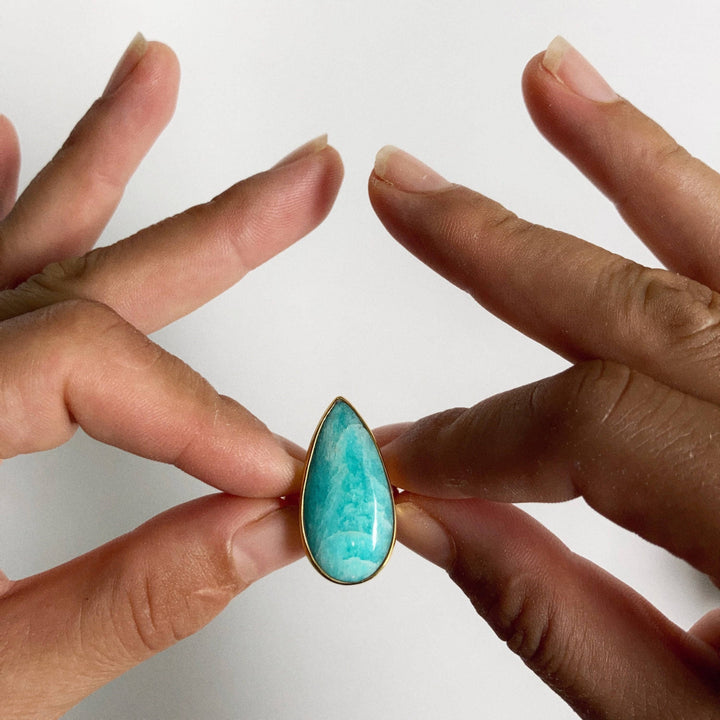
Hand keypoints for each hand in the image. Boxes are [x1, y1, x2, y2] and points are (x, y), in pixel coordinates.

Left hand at [0, 35, 341, 718]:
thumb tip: (255, 534)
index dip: (203, 418)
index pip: (86, 366)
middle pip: (76, 273)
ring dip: (95, 159)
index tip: (277, 474)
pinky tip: (6, 138)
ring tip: (153, 81)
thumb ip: (121, 603)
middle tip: (307, 184)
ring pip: (13, 243)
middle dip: (214, 232)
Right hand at [369, 37, 719, 716]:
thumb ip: (552, 616)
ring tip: (550, 84)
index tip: (393, 457)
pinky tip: (651, 161)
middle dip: (494, 250)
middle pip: (636, 309)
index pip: (589, 430)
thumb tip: (432, 522)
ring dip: (626, 158)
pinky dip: (704, 202)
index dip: (469, 442)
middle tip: (404, 193)